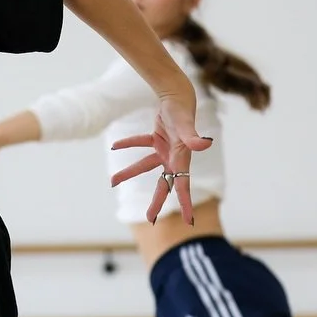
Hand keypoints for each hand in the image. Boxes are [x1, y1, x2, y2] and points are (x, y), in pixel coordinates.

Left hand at [109, 95, 211, 224]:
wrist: (179, 95)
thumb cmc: (183, 110)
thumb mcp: (186, 124)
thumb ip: (193, 137)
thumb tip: (205, 144)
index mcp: (181, 159)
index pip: (183, 186)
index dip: (186, 204)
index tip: (190, 221)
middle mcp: (174, 158)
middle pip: (164, 184)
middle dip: (157, 202)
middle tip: (150, 219)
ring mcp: (166, 149)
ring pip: (145, 166)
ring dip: (129, 173)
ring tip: (112, 182)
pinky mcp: (158, 139)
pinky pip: (141, 145)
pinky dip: (129, 144)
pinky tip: (115, 147)